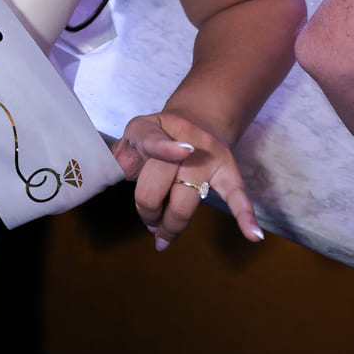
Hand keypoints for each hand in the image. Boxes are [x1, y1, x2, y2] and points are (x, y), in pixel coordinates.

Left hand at [112, 112, 263, 250]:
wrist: (198, 117)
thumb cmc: (157, 134)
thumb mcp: (134, 136)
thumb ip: (119, 157)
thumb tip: (100, 180)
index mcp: (154, 128)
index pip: (156, 140)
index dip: (166, 148)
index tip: (181, 152)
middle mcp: (186, 139)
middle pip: (163, 184)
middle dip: (148, 210)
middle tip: (147, 220)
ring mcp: (209, 156)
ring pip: (188, 199)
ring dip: (172, 224)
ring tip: (162, 237)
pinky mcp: (228, 170)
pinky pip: (237, 196)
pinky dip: (246, 216)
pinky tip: (253, 236)